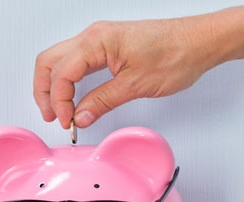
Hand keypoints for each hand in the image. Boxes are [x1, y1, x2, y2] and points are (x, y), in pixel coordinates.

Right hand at [33, 18, 217, 128]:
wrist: (198, 42)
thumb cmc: (176, 55)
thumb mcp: (136, 85)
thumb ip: (103, 102)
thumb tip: (80, 116)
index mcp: (97, 41)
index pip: (61, 73)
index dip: (59, 101)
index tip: (67, 122)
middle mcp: (94, 36)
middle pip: (50, 62)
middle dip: (45, 91)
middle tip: (53, 117)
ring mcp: (100, 39)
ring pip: (61, 60)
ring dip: (55, 85)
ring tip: (60, 110)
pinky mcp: (109, 46)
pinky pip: (78, 61)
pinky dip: (70, 79)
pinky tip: (75, 97)